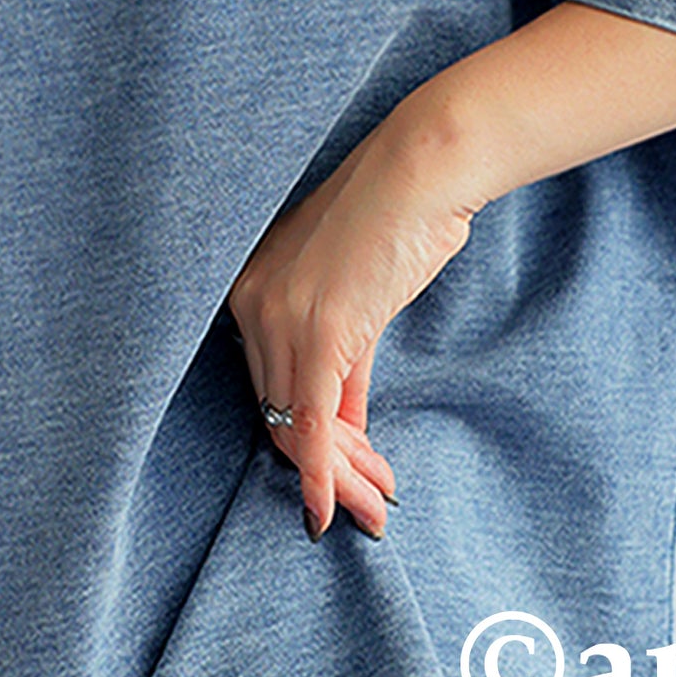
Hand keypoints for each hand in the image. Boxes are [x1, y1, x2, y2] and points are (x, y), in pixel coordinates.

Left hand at [227, 108, 482, 541]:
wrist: (424, 168)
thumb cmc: (400, 217)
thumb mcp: (357, 298)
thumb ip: (342, 367)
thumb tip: (343, 436)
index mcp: (251, 289)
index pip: (271, 388)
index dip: (311, 443)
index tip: (350, 475)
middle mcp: (251, 304)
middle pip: (278, 414)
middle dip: (327, 470)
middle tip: (370, 503)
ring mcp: (280, 316)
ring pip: (296, 428)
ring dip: (339, 479)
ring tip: (376, 508)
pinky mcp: (320, 330)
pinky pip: (314, 422)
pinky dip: (325, 474)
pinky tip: (339, 507)